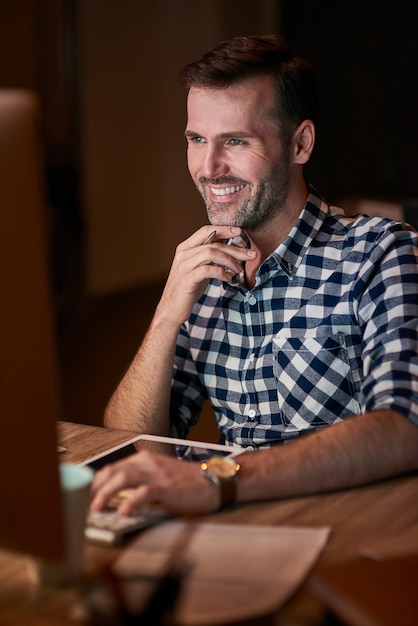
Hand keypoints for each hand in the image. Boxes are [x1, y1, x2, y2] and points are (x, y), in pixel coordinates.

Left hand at [90, 450, 220, 514]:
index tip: (85, 497)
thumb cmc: (188, 481)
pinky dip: (130, 502)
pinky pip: (144, 493)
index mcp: (144, 459)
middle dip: (95, 489)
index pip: (112, 468)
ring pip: (123, 479)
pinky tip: (122, 512)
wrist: (215, 479)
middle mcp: (147, 463)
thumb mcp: (160, 475)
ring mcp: (157, 474)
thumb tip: (116, 497)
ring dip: (105, 494)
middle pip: (112, 472)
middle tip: (84, 506)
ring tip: (96, 509)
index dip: (95, 483)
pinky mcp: (167, 487)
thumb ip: (140, 480)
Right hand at [156, 226, 256, 326]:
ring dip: (230, 260)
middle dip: (235, 248)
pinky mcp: (187, 279)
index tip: (240, 231)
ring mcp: (184, 266)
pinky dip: (221, 272)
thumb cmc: (188, 288)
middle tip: (251, 254)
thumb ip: (208, 256)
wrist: (171, 308)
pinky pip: (208, 270)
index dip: (224, 229)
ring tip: (239, 270)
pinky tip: (229, 278)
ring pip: (211, 253)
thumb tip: (228, 245)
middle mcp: (183, 254)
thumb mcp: (198, 267)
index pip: (206, 231)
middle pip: (213, 243)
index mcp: (185, 247)